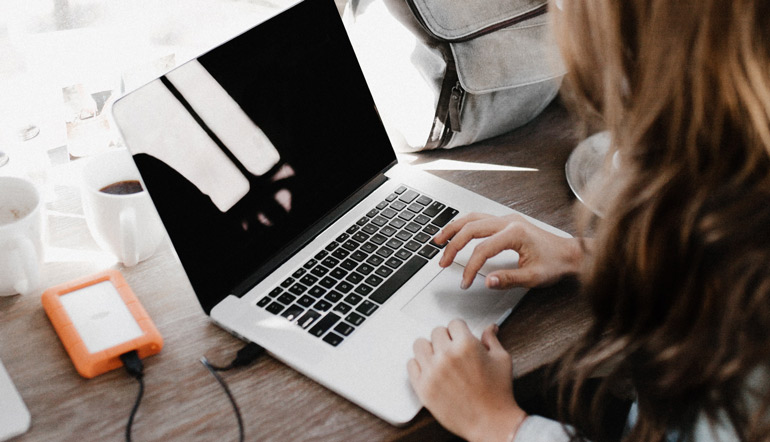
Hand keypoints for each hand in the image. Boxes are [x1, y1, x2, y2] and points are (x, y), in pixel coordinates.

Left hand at [407, 320, 526, 441]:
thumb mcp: (501, 360)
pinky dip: (419, 365)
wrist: (490, 422)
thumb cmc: (498, 394)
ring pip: (420, 345)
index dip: (460, 330)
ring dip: (430, 349)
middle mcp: (446, 356)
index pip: (454, 323)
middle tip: (453, 350)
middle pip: (436, 332)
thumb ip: (491, 340)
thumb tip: (490, 328)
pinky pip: (411, 365)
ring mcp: (432, 371)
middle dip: (446, 339)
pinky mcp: (423, 387)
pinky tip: (430, 370)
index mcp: (466, 345)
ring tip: (439, 358)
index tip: (461, 337)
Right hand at [433, 212, 584, 289]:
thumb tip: (487, 281)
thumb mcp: (533, 277)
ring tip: (438, 241)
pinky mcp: (507, 222)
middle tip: (442, 262)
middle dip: (453, 246)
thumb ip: (509, 279)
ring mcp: (507, 219)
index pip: (482, 249)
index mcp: (515, 233)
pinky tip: (456, 233)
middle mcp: (509, 221)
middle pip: (471, 228)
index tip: (465, 282)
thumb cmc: (556, 263)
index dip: (470, 267)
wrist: (570, 253)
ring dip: (454, 229)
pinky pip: (479, 218)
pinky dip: (464, 225)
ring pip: (472, 218)